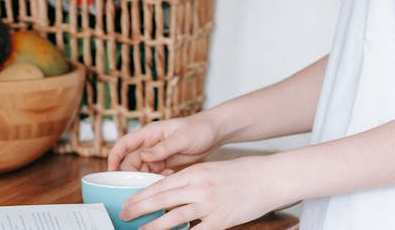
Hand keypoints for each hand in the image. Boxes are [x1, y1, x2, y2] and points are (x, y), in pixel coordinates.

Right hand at [107, 115, 220, 174]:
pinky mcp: (165, 162)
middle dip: (131, 173)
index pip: (125, 143)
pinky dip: (157, 178)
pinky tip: (167, 177)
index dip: (115, 156)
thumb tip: (144, 156)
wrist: (214, 132)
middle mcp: (150, 144)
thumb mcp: (181, 138)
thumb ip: (162, 148)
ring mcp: (157, 154)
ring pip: (142, 169)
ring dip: (145, 177)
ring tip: (155, 182)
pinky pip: (154, 173)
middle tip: (138, 185)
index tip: (111, 170)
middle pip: (131, 160)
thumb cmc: (198, 129)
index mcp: (150, 133)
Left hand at [119, 156, 290, 229]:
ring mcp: (210, 204)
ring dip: (154, 226)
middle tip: (124, 216)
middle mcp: (199, 187)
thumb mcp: (211, 170)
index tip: (128, 202)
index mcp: (195, 172)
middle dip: (139, 209)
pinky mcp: (222, 220)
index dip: (141, 196)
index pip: (161, 185)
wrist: (270, 177)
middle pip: (161, 199)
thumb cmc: (243, 173)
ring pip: (173, 217)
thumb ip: (191, 181)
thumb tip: (170, 194)